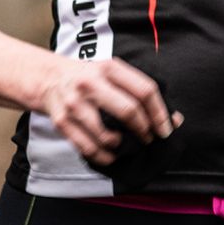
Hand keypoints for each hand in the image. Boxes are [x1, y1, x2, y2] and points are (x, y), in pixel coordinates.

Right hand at [35, 57, 180, 164]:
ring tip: (127, 145)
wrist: (49, 78)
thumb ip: (141, 92)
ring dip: (122, 145)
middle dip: (144, 131)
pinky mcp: (62, 121)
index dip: (160, 113)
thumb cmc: (90, 78)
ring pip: (107, 134)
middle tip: (148, 139)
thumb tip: (174, 120)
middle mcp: (91, 83)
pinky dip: (104, 156)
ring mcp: (75, 103)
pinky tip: (110, 154)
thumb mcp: (113, 74)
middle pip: (129, 111)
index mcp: (109, 68)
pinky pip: (88, 147)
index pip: (145, 90)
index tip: (166, 129)